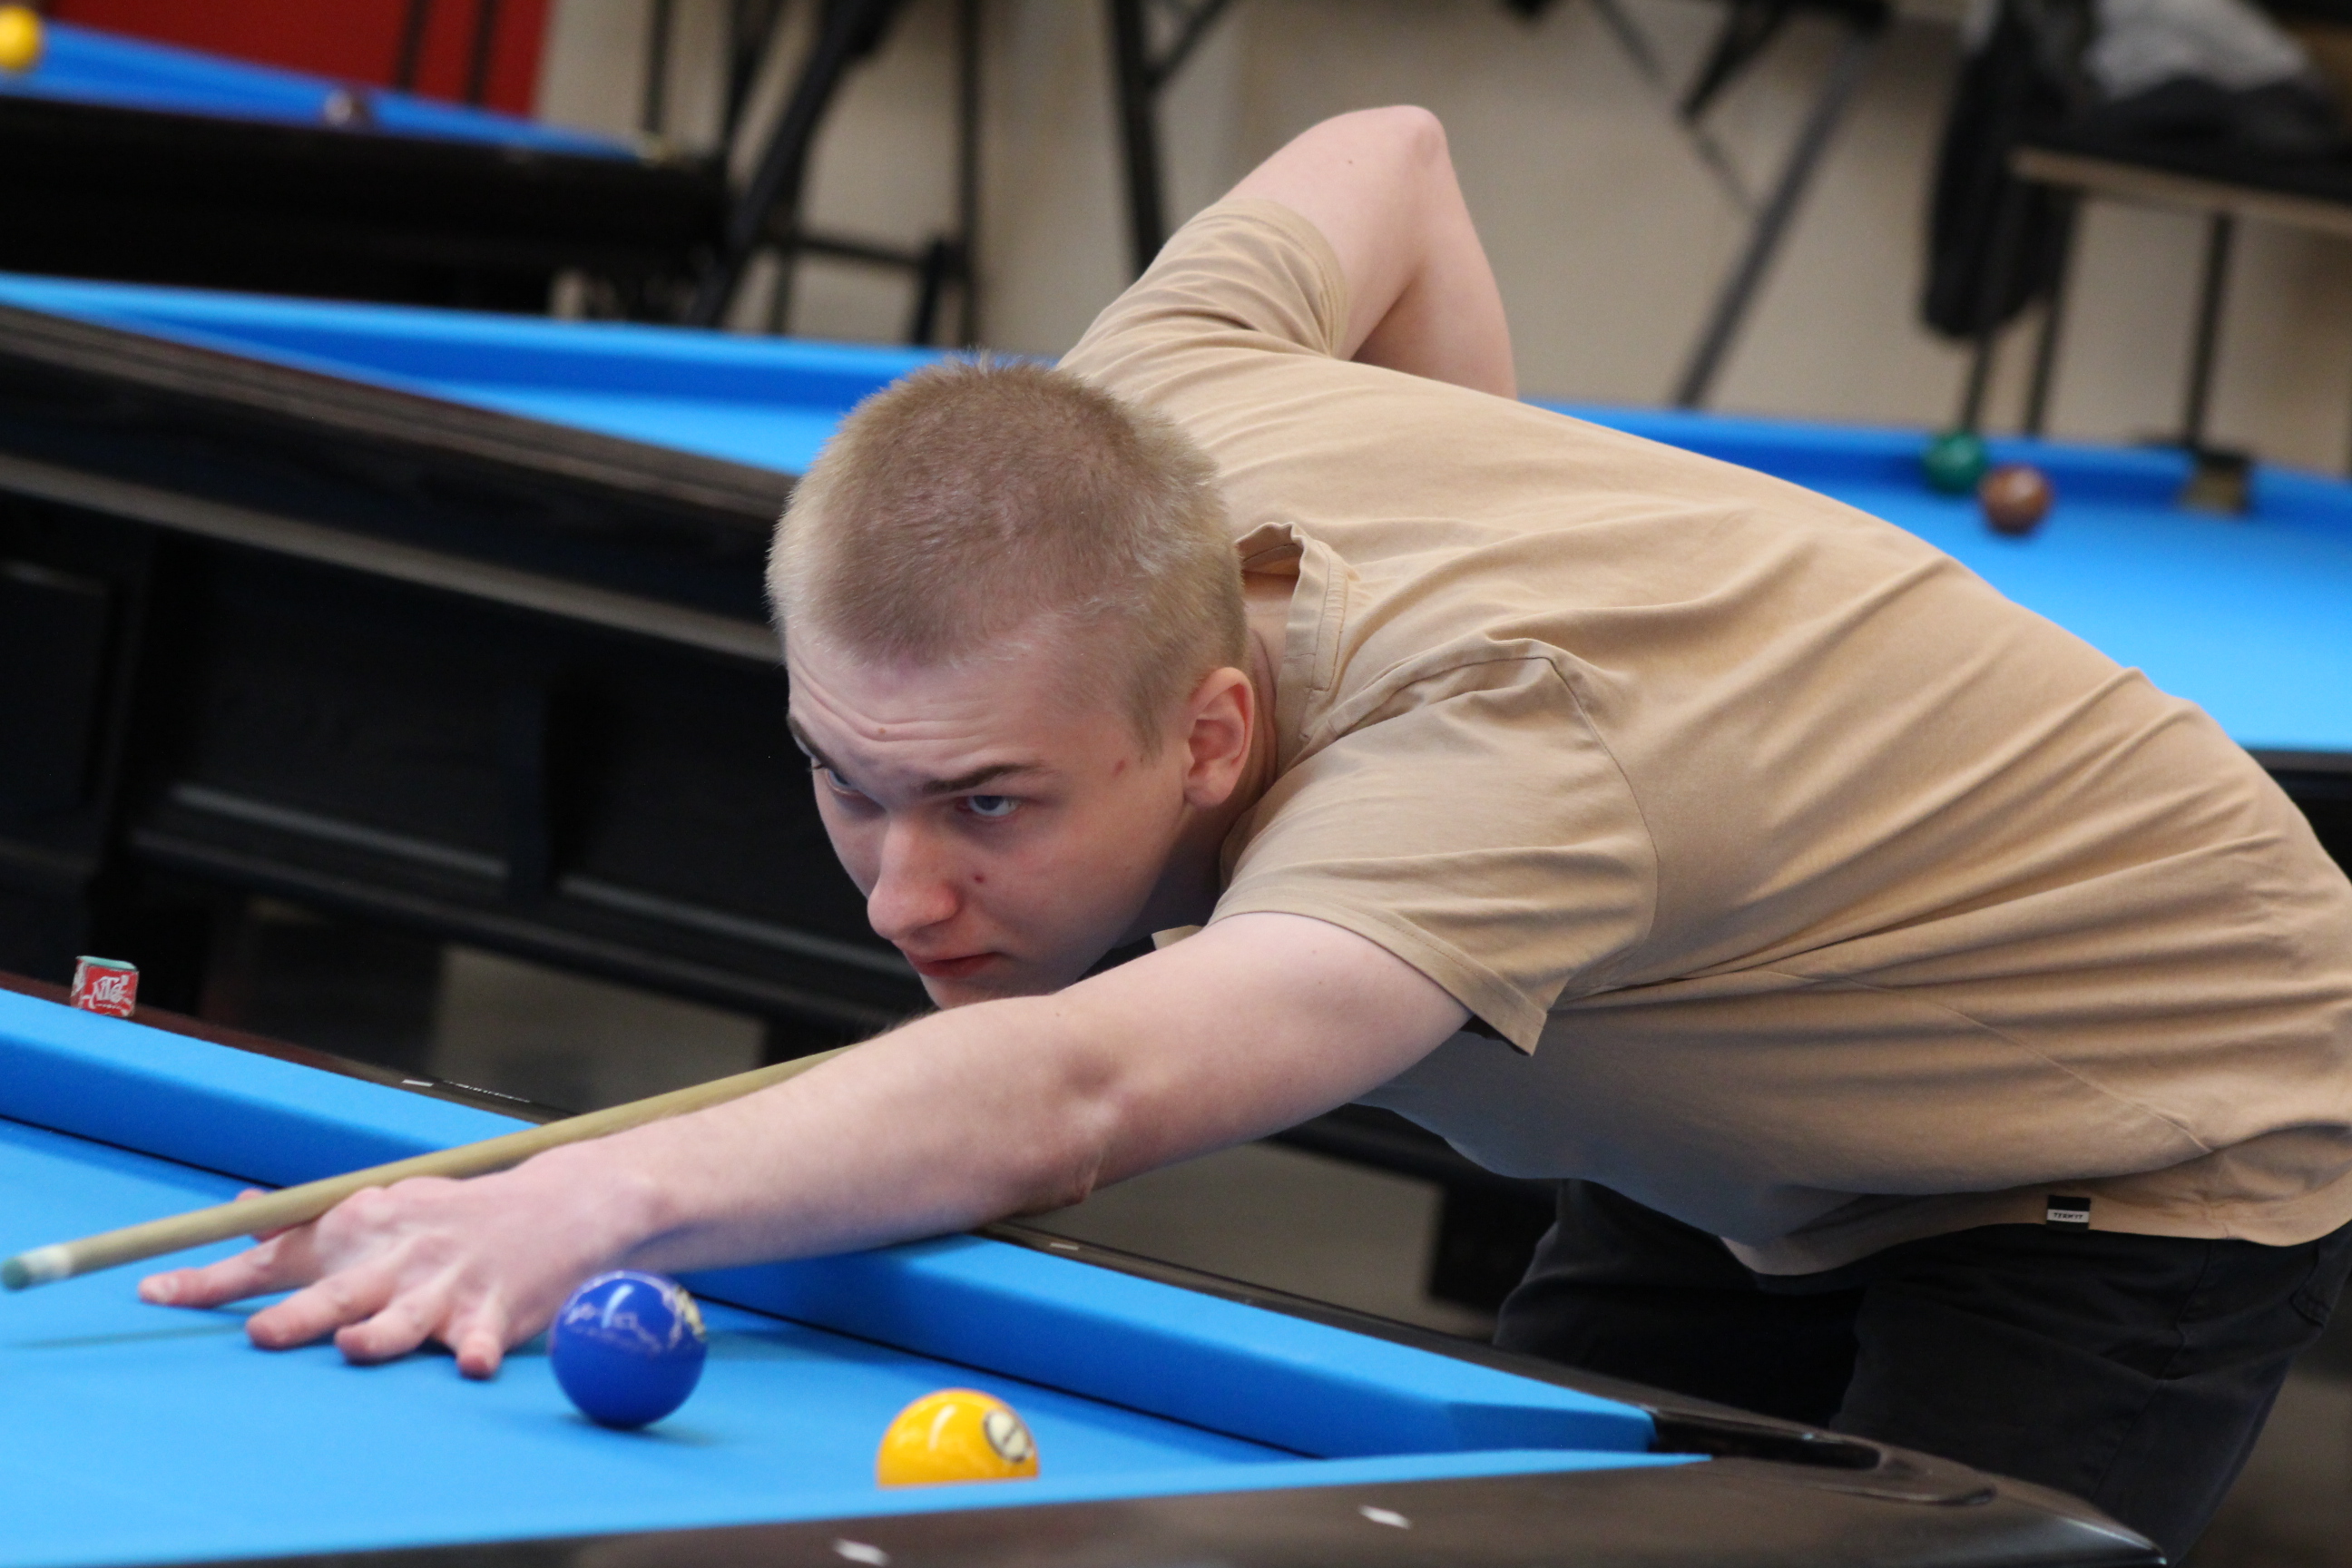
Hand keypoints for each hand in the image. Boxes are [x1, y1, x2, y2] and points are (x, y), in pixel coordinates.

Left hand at [137, 1148, 652, 1377]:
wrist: (560, 1204)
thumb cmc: (454, 1217)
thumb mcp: (385, 1207)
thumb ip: (310, 1224)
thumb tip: (239, 1213)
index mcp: (363, 1228)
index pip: (276, 1256)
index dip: (214, 1280)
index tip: (155, 1292)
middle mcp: (400, 1256)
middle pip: (336, 1290)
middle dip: (297, 1314)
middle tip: (262, 1334)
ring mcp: (450, 1284)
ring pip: (405, 1318)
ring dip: (380, 1335)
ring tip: (354, 1348)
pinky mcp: (498, 1309)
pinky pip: (484, 1337)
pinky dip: (478, 1353)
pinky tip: (472, 1367)